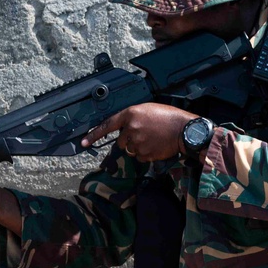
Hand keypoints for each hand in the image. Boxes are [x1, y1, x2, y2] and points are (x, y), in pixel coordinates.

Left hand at [81, 103, 197, 161]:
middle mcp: (131, 128)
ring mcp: (137, 142)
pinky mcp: (145, 154)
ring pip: (130, 150)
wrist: (184, 129)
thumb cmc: (169, 117)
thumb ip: (133, 118)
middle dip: (129, 140)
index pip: (107, 125)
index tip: (83, 142)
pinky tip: (156, 146)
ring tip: (153, 139)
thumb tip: (124, 128)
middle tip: (145, 134)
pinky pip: (140, 157)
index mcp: (131, 114)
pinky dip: (146, 154)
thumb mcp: (148, 109)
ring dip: (138, 147)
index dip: (94, 135)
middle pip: (121, 141)